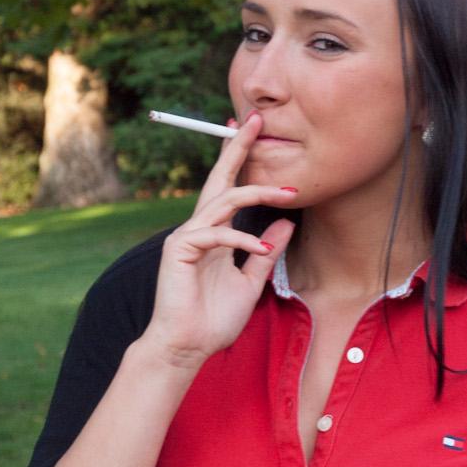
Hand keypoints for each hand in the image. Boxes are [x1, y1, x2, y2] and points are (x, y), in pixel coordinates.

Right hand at [139, 109, 297, 366]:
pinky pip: (214, 234)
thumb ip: (265, 252)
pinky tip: (261, 247)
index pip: (229, 189)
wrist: (187, 347)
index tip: (255, 131)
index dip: (240, 160)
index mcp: (214, 235)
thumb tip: (285, 222)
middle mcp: (198, 229)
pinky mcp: (179, 250)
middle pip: (219, 179)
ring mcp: (186, 237)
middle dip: (237, 147)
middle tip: (256, 119)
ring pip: (222, 201)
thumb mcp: (251, 281)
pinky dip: (241, 238)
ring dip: (256, 192)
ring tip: (288, 193)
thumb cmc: (214, 319)